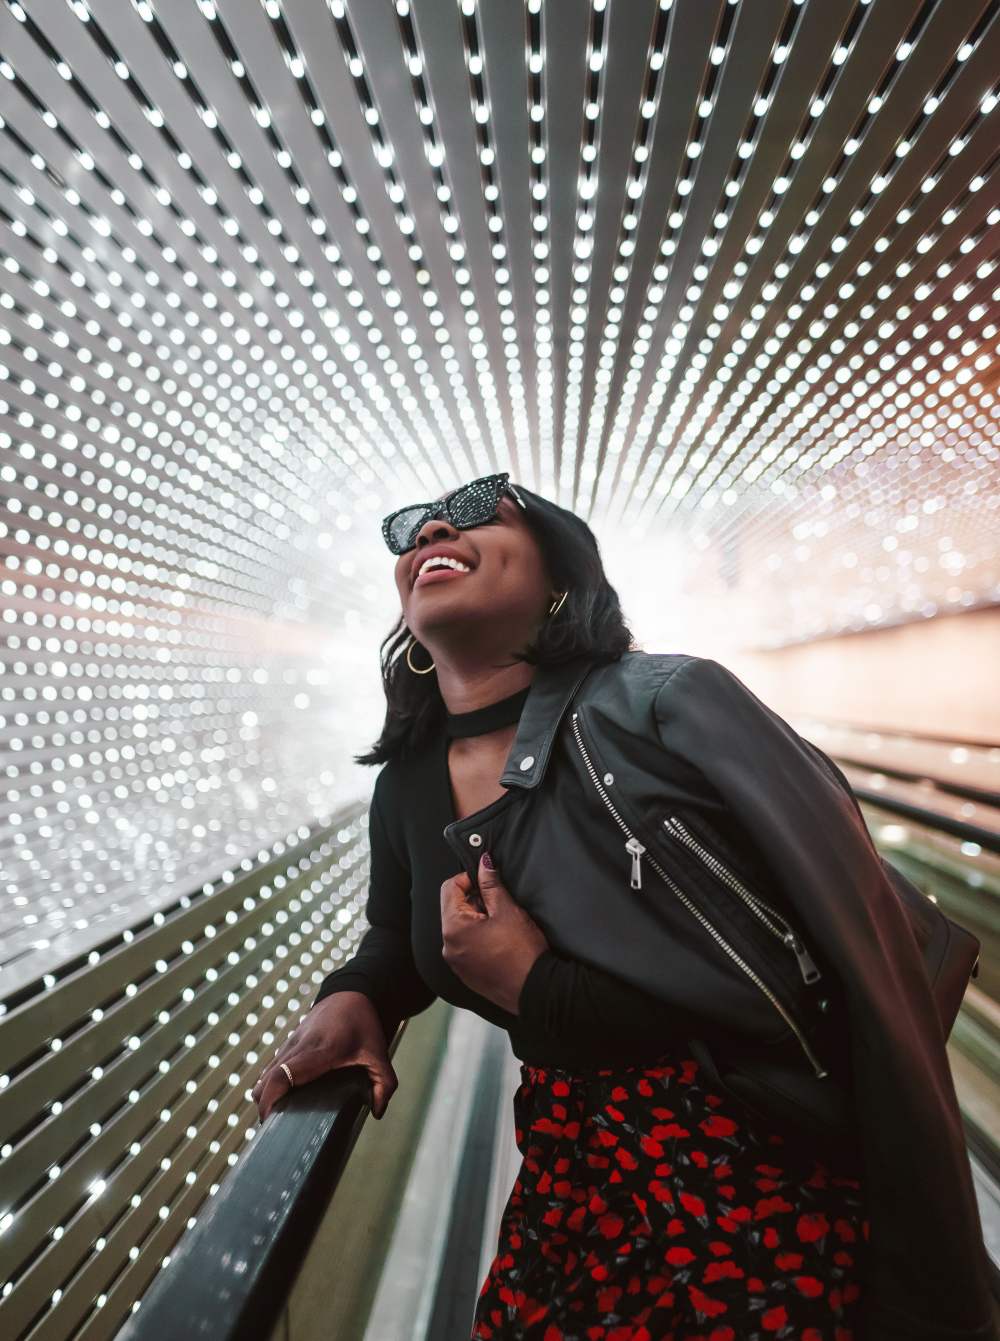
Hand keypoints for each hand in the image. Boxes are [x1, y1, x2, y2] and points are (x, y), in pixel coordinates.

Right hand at [250, 991, 397, 1122]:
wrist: (351, 993)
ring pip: (266, 1072)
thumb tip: (377, 1111)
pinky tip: (281, 1095)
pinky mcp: (289, 1042)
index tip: (269, 1118)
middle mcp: (300, 1045)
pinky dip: (270, 1082)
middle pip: (268, 1078)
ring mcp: (291, 1042)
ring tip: (278, 1114)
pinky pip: (271, 1065)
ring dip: (265, 1093)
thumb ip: (384, 1084)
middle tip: (274, 1126)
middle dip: (264, 1104)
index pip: (284, 1075)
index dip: (271, 1098)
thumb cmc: (364, 1023)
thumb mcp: (379, 1054)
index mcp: (321, 1050)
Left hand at [440, 851, 548, 1014]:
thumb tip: (483, 864)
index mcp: (454, 928)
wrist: (535, 990)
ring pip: (460, 927)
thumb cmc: (523, 952)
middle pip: (453, 908)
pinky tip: (499, 940)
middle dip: (473, 899)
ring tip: (501, 923)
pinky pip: (465, 946)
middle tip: (498, 902)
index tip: (486, 878)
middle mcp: (448, 946)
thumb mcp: (507, 910)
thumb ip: (490, 884)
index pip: (449, 888)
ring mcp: (456, 962)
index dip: (468, 877)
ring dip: (476, 918)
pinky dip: (477, 936)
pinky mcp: (466, 973)